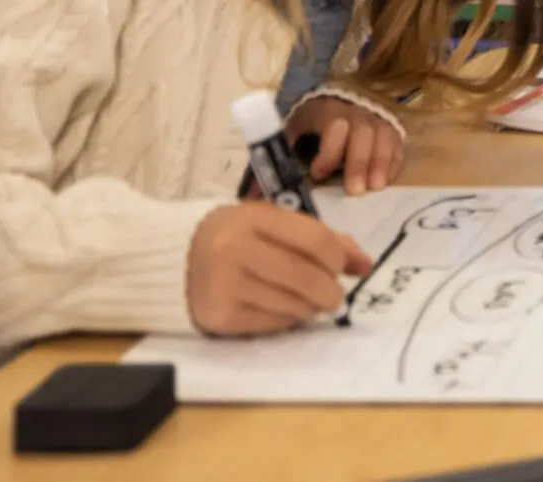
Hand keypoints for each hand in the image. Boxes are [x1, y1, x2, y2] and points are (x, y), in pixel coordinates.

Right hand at [187, 202, 369, 336]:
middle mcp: (233, 250)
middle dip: (331, 290)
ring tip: (307, 300)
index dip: (339, 258)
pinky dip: (288, 319)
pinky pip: (273, 324)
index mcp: (251, 218)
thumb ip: (321, 238)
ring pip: (293, 305)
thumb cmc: (236, 236)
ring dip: (311, 307)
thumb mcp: (274, 223)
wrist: (176, 260)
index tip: (344, 267)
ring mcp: (223, 285)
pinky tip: (282, 308)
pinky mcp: (218, 317)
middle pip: (307, 277)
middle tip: (334, 294)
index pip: (316, 240)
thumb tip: (366, 264)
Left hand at [285, 95, 405, 195]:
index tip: (317, 174)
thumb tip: (256, 193)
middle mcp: (358, 115)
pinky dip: (394, 165)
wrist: (338, 104)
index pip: (334, 129)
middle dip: (359, 163)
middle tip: (355, 192)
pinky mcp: (392, 133)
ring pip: (385, 140)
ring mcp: (378, 123)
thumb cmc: (312, 125)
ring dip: (381, 165)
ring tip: (376, 188)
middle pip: (363, 135)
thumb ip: (280, 159)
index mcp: (330, 113)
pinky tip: (386, 183)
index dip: (328, 152)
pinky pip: (398, 148)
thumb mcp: (294, 132)